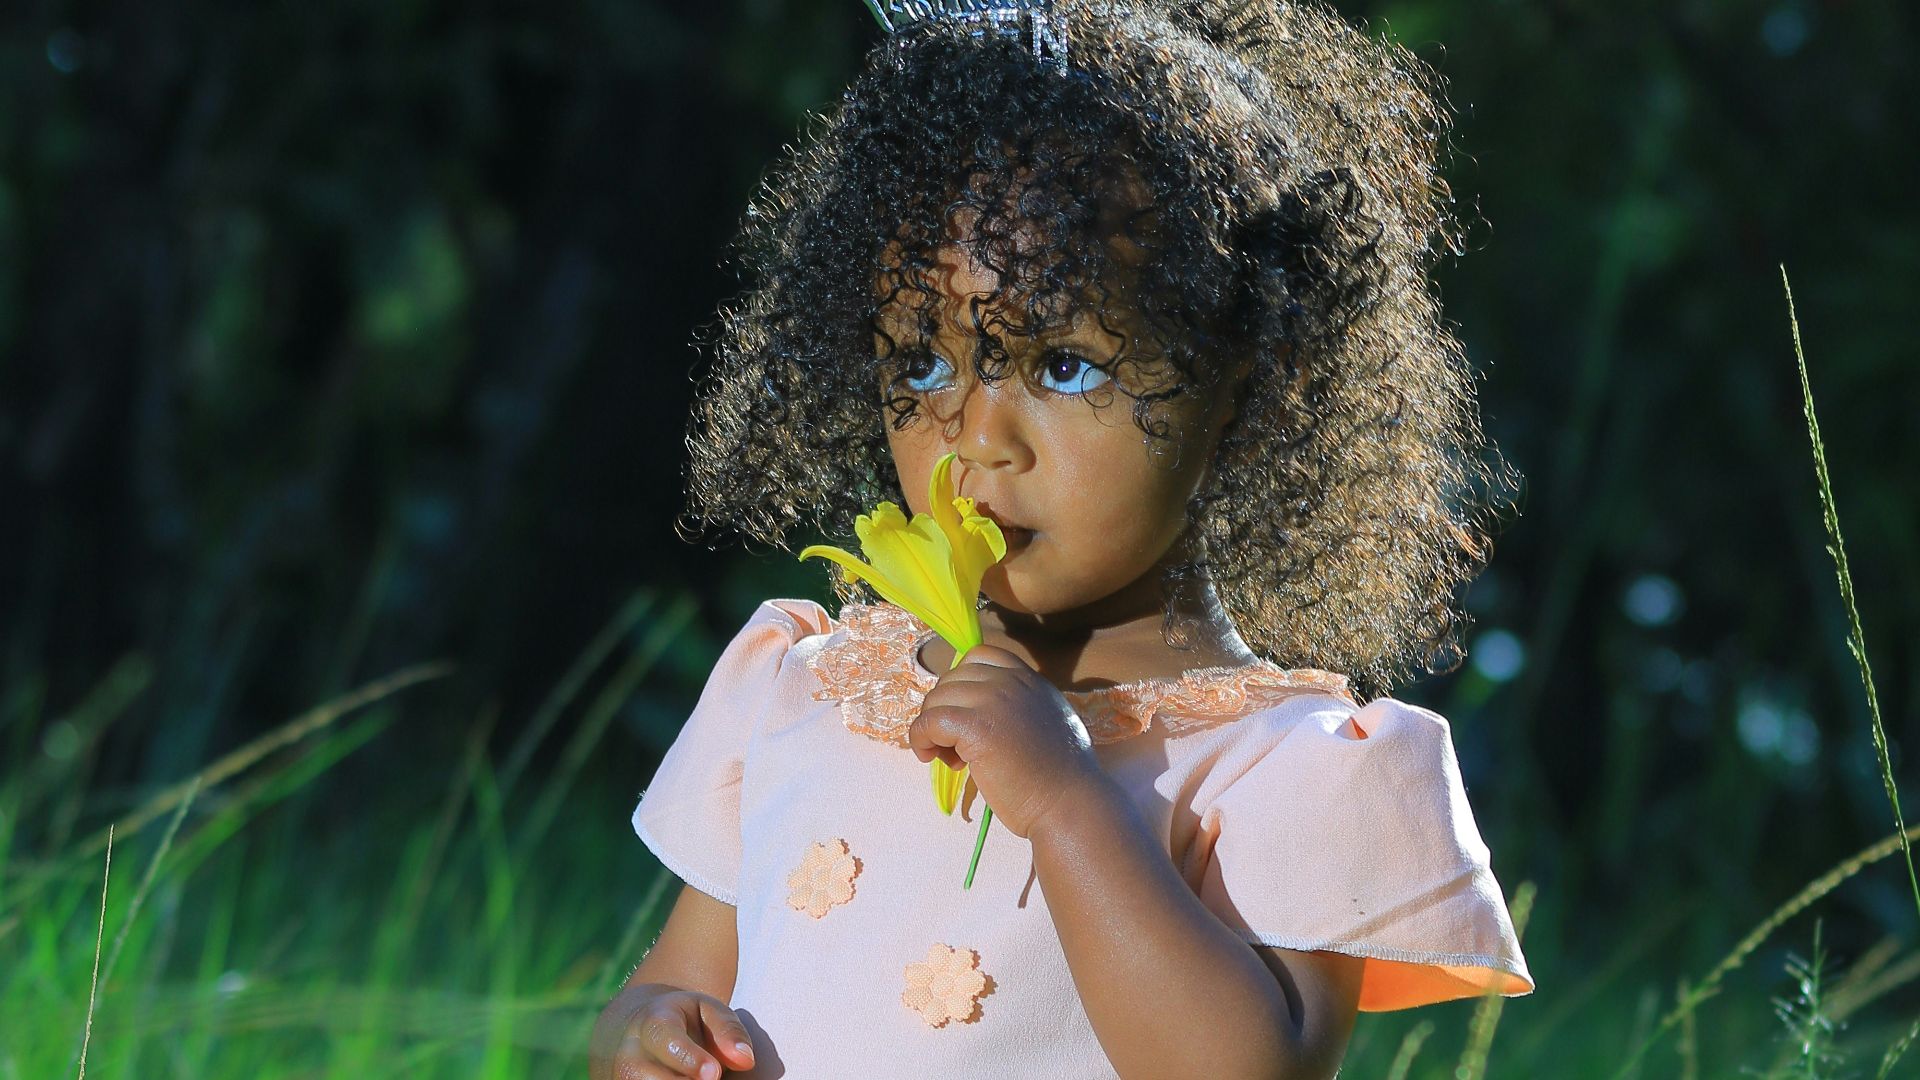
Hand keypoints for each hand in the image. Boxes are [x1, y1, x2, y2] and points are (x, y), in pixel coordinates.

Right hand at [590, 983, 756, 1079]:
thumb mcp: (709, 1012)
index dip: (688, 1058)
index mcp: (653, 1023)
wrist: (645, 1032)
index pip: (664, 1039)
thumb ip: (728, 1031)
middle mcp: (629, 1054)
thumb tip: (745, 1060)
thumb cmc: (688, 1022)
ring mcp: (622, 1079)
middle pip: (646, 1076)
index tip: (714, 1073)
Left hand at [907, 644, 1109, 838]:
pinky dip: (921, 738)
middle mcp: (1011, 682)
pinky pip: (928, 721)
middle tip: (956, 746)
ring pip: (937, 698)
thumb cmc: (1061, 778)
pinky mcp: (974, 726)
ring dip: (933, 727)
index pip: (980, 656)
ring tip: (951, 757)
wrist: (1069, 804)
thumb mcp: (1048, 723)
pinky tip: (931, 756)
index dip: (963, 684)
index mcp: (1029, 679)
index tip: (965, 715)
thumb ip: (1020, 708)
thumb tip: (986, 714)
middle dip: (946, 708)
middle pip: (952, 677)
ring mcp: (993, 700)